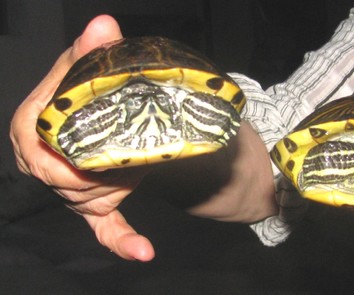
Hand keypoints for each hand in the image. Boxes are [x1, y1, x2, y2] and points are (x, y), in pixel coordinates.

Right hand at [10, 15, 276, 260]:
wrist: (93, 115)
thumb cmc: (79, 93)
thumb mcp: (81, 69)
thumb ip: (90, 51)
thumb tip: (104, 26)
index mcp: (31, 130)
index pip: (44, 152)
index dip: (72, 155)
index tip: (99, 149)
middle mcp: (43, 165)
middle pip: (70, 182)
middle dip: (101, 174)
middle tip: (127, 157)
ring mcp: (68, 189)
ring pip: (93, 200)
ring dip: (119, 187)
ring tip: (134, 168)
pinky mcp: (92, 205)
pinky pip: (105, 228)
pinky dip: (123, 240)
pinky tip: (144, 251)